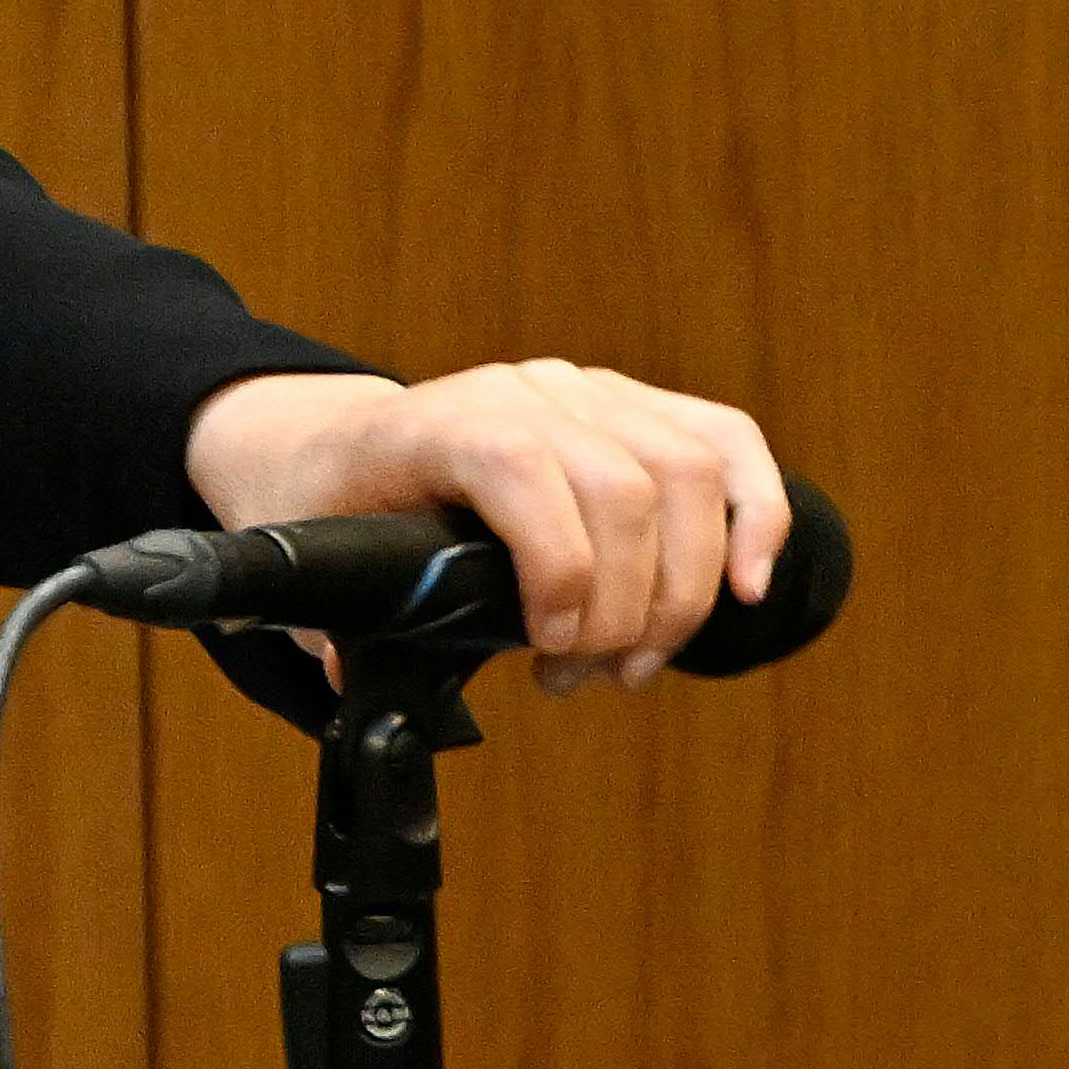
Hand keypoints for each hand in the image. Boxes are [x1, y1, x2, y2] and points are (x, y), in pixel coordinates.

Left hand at [183, 362, 789, 696]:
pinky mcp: (634, 405)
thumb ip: (335, 622)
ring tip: (638, 663)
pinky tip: (750, 589)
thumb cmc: (332, 508)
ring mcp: (584, 389)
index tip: (551, 652)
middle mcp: (518, 389)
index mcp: (434, 422)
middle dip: (629, 608)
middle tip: (595, 678)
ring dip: (686, 589)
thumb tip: (360, 678)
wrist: (340, 447)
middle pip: (626, 486)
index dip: (558, 566)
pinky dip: (755, 515)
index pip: (520, 464)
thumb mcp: (312, 561)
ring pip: (688, 473)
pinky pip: (725, 442)